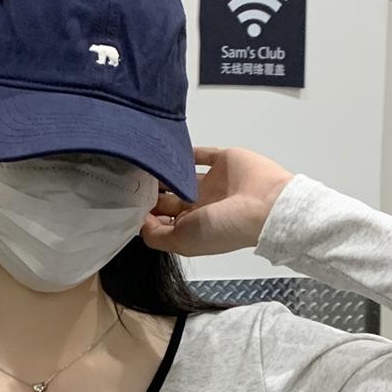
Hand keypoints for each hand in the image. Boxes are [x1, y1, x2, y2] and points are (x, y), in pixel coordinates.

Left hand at [140, 146, 294, 256]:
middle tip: (127, 179)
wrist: (266, 206)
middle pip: (169, 198)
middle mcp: (201, 206)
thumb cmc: (226, 228)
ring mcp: (213, 184)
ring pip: (181, 176)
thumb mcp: (184, 241)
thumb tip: (139, 222)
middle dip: (150, 192)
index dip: (145, 213)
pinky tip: (169, 149)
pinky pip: (201, 154)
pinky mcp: (223, 162)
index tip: (126, 202)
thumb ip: (157, 235)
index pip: (162, 220)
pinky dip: (186, 152)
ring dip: (164, 171)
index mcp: (193, 227)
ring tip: (142, 163)